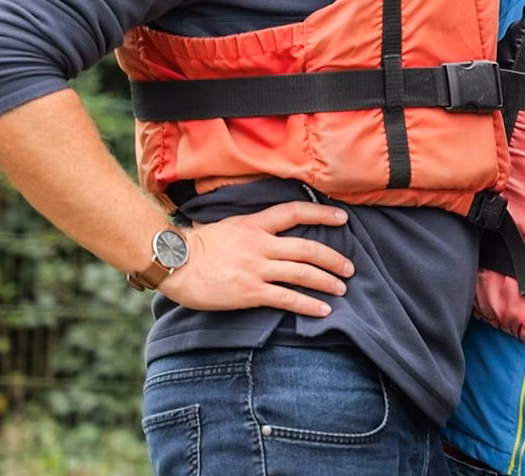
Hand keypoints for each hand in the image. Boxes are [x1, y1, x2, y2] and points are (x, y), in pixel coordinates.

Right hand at [157, 200, 355, 316]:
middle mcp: (261, 244)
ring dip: (326, 281)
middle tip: (349, 267)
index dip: (322, 214)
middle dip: (332, 258)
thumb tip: (266, 229)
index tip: (342, 218)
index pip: (295, 212)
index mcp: (255, 224)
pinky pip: (286, 298)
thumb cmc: (197, 245)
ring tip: (342, 289)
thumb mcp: (228, 226)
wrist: (174, 262)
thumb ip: (251, 228)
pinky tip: (323, 310)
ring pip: (302, 273)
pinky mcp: (250, 292)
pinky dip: (308, 304)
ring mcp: (256, 268)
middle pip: (307, 248)